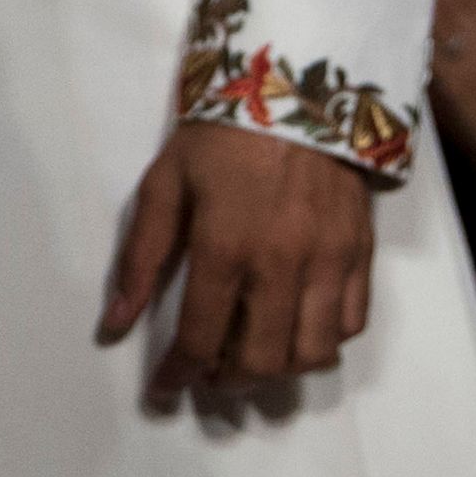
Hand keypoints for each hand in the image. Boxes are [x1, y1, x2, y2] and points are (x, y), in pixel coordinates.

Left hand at [98, 119, 375, 399]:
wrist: (292, 89)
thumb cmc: (218, 138)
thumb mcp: (163, 185)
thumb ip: (139, 258)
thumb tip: (113, 323)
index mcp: (225, 246)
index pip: (201, 336)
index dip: (179, 372)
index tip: (165, 387)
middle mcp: (282, 264)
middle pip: (262, 359)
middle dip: (230, 380)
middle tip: (210, 372)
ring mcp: (329, 262)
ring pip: (313, 353)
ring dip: (279, 370)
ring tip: (252, 356)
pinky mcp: (361, 254)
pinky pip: (351, 323)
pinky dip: (323, 340)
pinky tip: (295, 327)